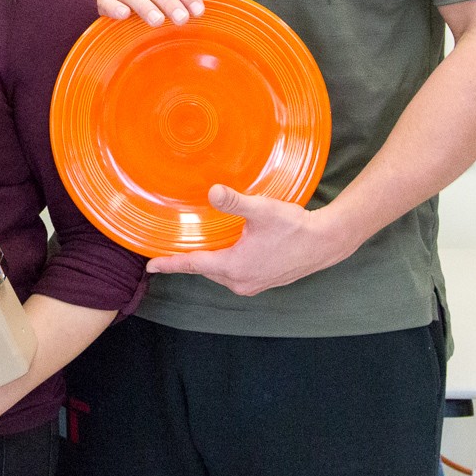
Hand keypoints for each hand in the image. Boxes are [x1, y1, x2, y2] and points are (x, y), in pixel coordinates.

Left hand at [146, 184, 349, 294]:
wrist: (326, 242)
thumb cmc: (294, 227)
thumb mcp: (261, 210)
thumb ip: (234, 201)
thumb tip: (212, 191)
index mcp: (234, 267)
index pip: (193, 265)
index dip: (170, 264)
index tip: (150, 266)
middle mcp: (240, 281)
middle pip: (204, 269)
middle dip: (186, 260)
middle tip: (166, 248)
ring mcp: (252, 284)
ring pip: (218, 272)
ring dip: (205, 260)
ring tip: (190, 245)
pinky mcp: (263, 280)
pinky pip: (232, 273)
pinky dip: (221, 262)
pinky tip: (220, 248)